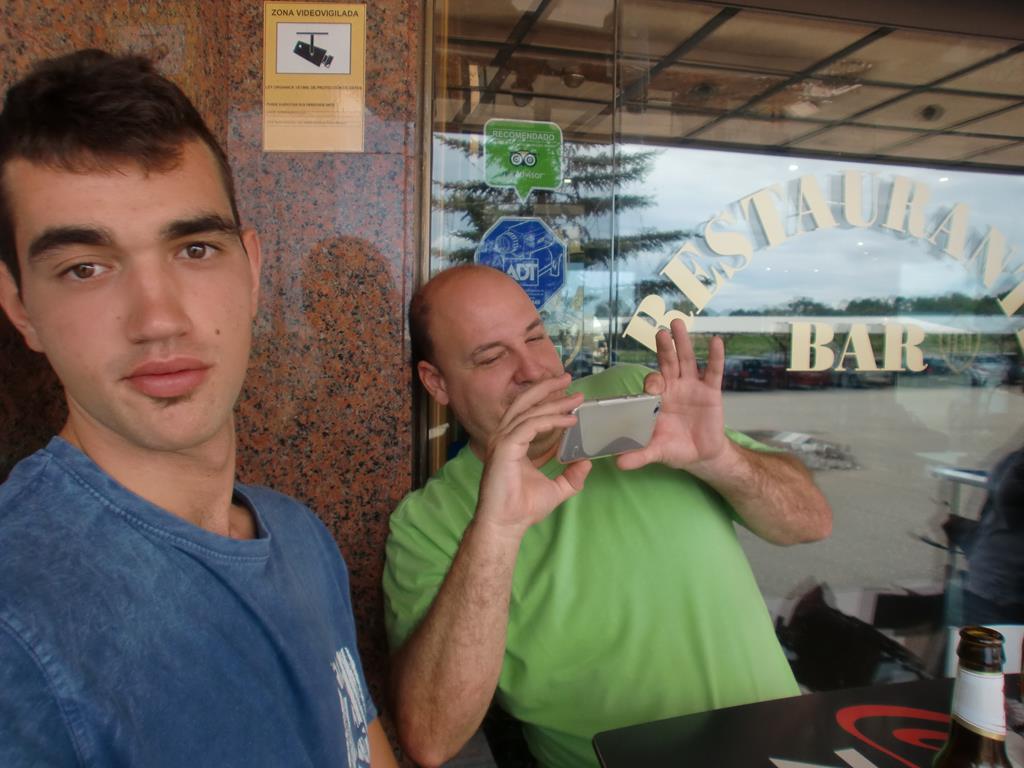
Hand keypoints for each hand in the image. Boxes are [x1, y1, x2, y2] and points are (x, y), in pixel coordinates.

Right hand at [476, 374, 591, 539]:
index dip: (548, 401)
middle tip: (569, 379)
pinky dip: (550, 420)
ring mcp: (503, 440)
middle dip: (547, 388)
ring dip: (553, 402)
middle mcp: (505, 437)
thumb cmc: (523, 508)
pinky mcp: (506, 447)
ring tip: (575, 398)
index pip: (529, 412)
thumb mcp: (556, 489)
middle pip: (525, 402)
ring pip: (529, 411)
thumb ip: (571, 476)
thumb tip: (587, 463)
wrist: (507, 524)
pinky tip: (568, 420)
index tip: (570, 396)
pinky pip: (530, 426)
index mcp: (513, 442)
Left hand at [617, 319, 726, 471]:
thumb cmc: (674, 449)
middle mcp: (673, 388)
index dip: (652, 382)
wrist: (701, 455)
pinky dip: (714, 357)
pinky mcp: (711, 392)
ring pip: (686, 361)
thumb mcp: (656, 452)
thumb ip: (639, 455)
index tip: (654, 385)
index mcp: (657, 400)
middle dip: (664, 347)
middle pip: (667, 363)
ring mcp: (692, 387)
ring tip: (678, 323)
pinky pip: (713, 371)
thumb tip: (618, 464)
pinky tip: (715, 341)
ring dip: (683, 343)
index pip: (652, 383)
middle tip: (660, 330)